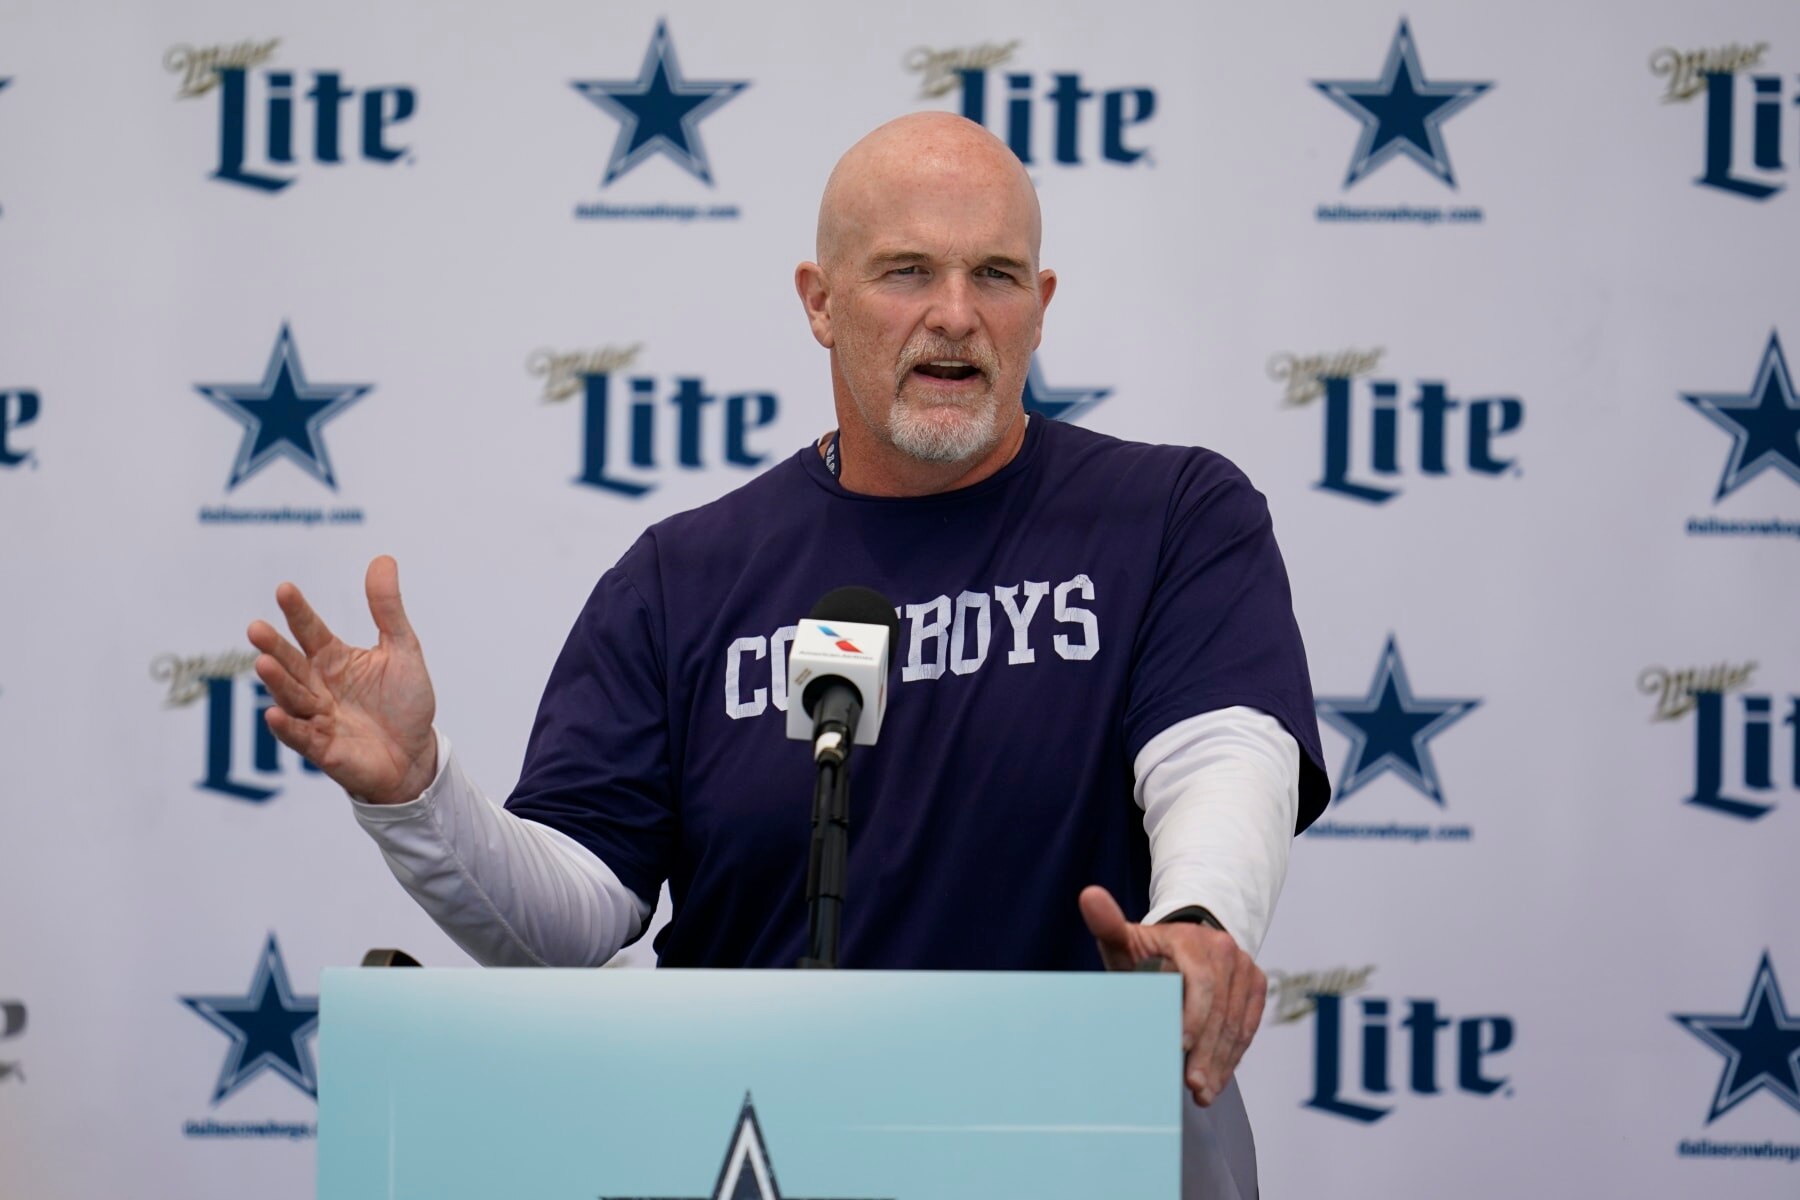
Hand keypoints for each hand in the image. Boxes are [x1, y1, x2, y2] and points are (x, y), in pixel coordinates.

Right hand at [246, 555, 437, 804]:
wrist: (416, 754)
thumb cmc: (405, 702)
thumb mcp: (402, 649)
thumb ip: (388, 608)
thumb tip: (383, 558)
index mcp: (334, 659)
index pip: (311, 631)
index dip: (298, 612)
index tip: (285, 588)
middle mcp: (319, 686)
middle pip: (292, 663)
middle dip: (274, 647)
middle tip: (256, 628)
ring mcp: (318, 717)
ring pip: (292, 696)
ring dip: (277, 682)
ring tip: (262, 663)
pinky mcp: (323, 748)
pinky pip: (300, 737)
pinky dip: (287, 727)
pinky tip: (273, 713)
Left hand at [1079, 885, 1265, 1107]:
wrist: (1182, 945)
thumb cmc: (1145, 951)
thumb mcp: (1124, 939)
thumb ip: (1107, 924)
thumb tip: (1088, 896)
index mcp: (1194, 940)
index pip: (1200, 982)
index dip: (1192, 1016)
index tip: (1178, 1045)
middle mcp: (1226, 951)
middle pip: (1220, 1010)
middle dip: (1206, 1051)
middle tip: (1192, 1084)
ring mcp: (1245, 969)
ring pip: (1236, 1024)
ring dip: (1221, 1062)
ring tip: (1203, 1093)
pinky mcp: (1256, 987)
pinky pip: (1248, 1027)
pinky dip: (1233, 1057)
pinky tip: (1218, 1080)